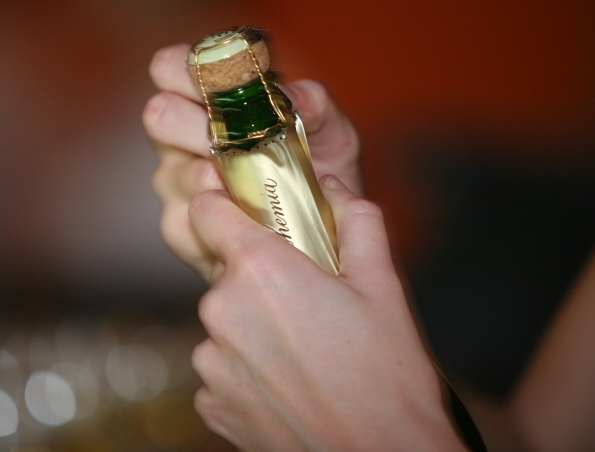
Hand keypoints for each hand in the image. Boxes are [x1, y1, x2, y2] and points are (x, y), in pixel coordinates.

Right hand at [143, 43, 362, 277]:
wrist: (324, 231)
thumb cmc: (320, 170)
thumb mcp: (331, 131)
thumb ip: (313, 103)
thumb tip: (289, 94)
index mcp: (206, 99)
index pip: (169, 67)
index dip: (186, 70)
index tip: (223, 87)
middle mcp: (180, 136)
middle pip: (159, 115)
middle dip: (200, 127)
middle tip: (241, 142)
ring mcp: (174, 182)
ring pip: (174, 173)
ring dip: (220, 179)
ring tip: (258, 186)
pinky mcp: (177, 228)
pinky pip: (186, 221)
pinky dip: (223, 221)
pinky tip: (251, 220)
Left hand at [189, 176, 467, 450]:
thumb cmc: (388, 376)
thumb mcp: (383, 284)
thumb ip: (356, 222)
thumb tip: (334, 189)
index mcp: (259, 270)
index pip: (206, 211)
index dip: (223, 204)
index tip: (239, 209)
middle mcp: (222, 311)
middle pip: (226, 272)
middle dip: (260, 277)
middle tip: (306, 298)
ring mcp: (212, 362)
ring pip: (226, 322)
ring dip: (254, 327)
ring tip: (303, 351)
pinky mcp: (212, 404)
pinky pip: (223, 368)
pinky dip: (247, 370)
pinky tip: (288, 383)